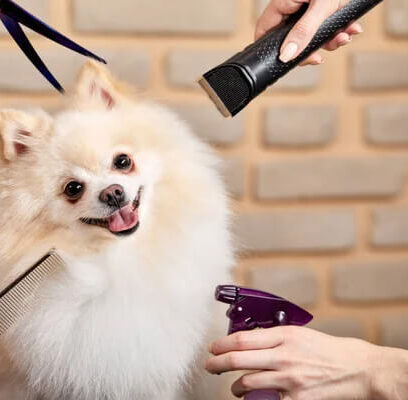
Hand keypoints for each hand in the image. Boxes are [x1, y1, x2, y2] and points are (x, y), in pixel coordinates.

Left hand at [206, 326, 406, 398]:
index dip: (222, 344)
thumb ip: (275, 337)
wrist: (358, 368)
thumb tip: (249, 341)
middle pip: (239, 359)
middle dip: (218, 363)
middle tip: (209, 365)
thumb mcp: (300, 334)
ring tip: (234, 387)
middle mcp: (284, 356)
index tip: (214, 347)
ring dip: (235, 386)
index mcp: (285, 335)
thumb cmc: (328, 349)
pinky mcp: (297, 399)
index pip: (243, 339)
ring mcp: (290, 379)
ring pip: (248, 383)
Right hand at [255, 0, 362, 64]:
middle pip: (290, 39)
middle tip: (318, 57)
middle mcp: (293, 6)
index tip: (285, 62)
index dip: (271, 49)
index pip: (265, 30)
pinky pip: (325, 28)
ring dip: (329, 42)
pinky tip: (350, 29)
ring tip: (343, 38)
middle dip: (309, 50)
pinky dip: (338, 32)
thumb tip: (286, 55)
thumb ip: (303, 31)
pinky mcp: (322, 9)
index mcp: (283, 1)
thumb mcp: (320, 5)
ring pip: (310, 36)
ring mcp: (307, 8)